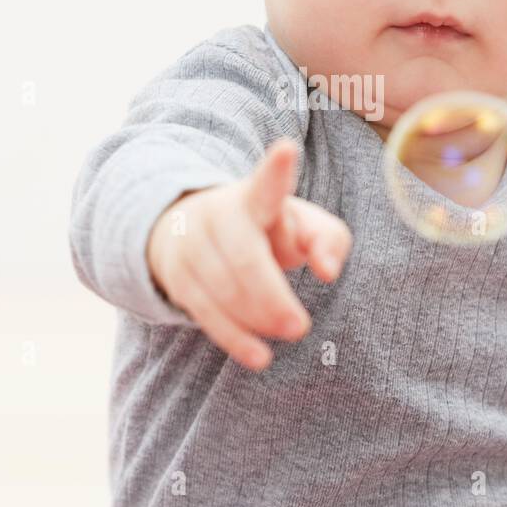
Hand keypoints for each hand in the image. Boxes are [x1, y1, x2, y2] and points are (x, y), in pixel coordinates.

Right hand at [146, 137, 351, 370]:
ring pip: (222, 288)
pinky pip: (204, 312)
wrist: (193, 230)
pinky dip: (234, 337)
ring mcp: (191, 246)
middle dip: (271, 295)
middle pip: (244, 256)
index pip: (266, 183)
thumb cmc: (265, 229)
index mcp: (255, 196)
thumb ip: (329, 240)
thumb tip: (327, 271)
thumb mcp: (304, 226)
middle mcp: (217, 215)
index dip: (276, 170)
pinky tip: (259, 356)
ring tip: (289, 331)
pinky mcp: (178, 278)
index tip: (287, 150)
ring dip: (257, 317)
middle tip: (300, 326)